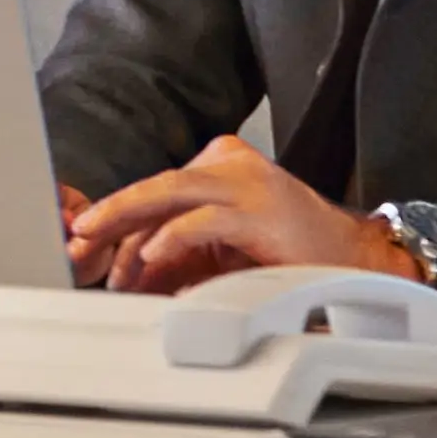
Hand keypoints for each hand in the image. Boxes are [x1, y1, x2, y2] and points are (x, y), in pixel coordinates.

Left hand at [68, 131, 405, 293]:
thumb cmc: (292, 257)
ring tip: (98, 250)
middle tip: (76, 244)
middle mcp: (228, 165)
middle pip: (153, 187)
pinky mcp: (261, 209)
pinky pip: (204, 219)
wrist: (360, 264)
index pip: (153, 192)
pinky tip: (149, 258)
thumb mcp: (220, 253)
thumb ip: (175, 255)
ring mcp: (246, 183)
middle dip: (108, 219)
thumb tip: (123, 273)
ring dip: (127, 226)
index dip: (112, 218)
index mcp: (217, 167)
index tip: (82, 245)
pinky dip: (171, 238)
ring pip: (169, 193)